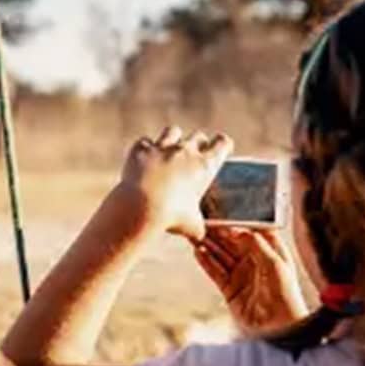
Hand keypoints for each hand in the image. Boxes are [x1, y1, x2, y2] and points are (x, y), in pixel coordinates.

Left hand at [118, 126, 232, 239]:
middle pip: (198, 136)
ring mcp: (162, 147)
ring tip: (168, 151)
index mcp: (205, 165)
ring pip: (173, 131)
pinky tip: (143, 160)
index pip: (223, 143)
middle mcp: (186, 151)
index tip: (218, 150)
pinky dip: (144, 150)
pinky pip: (145, 142)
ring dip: (172, 139)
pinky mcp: (141, 149)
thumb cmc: (172, 217)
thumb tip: (200, 234)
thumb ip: (198, 225)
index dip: (221, 145)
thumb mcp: (192, 225)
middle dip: (197, 144)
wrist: (141, 208)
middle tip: (192, 156)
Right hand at [194, 226, 308, 333]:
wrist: (279, 329)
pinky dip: (206, 262)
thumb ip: (256, 245)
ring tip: (195, 234)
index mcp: (270, 252)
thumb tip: (238, 230)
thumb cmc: (285, 296)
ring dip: (208, 245)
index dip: (236, 223)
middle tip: (201, 222)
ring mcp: (241, 275)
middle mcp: (255, 261)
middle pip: (232, 242)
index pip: (250, 231)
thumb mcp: (275, 265)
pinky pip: (215, 272)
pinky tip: (197, 251)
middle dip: (218, 233)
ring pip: (221, 255)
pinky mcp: (230, 289)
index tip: (221, 215)